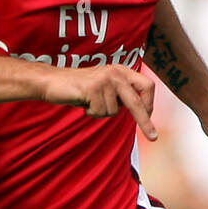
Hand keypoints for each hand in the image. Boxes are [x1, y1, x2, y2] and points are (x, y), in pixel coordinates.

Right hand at [41, 64, 157, 140]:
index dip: (149, 104)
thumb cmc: (80, 88)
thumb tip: (142, 111)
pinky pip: (100, 111)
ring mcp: (105, 79)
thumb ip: (121, 95)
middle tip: (153, 137)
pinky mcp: (93, 88)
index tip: (148, 118)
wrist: (53, 81)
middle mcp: (116, 72)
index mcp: (122, 71)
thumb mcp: (105, 88)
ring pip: (114, 111)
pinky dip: (91, 112)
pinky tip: (84, 103)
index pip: (147, 86)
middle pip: (137, 101)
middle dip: (145, 121)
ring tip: (90, 103)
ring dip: (101, 113)